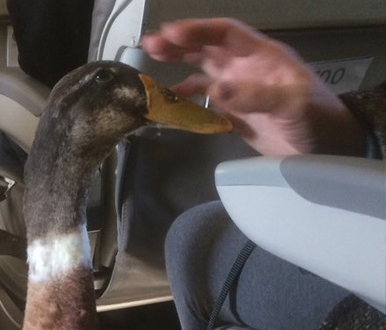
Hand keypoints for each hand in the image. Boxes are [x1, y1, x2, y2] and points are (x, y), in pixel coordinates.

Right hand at [141, 18, 363, 155]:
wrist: (327, 150)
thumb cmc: (317, 120)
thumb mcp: (292, 104)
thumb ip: (256, 95)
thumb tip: (216, 88)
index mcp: (261, 57)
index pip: (225, 34)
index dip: (198, 31)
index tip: (171, 33)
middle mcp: (245, 69)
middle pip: (208, 48)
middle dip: (179, 44)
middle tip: (150, 44)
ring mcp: (239, 91)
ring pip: (202, 71)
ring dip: (178, 66)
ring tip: (151, 65)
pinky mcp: (234, 114)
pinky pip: (205, 101)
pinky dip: (187, 99)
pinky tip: (171, 100)